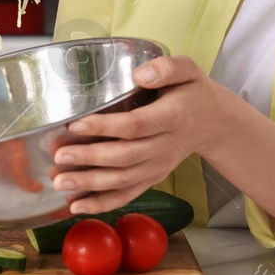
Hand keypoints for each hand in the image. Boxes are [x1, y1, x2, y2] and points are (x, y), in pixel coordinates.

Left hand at [50, 54, 233, 215]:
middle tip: (60, 156)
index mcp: (172, 118)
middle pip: (125, 157)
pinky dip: (102, 204)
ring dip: (90, 184)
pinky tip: (77, 206)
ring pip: (122, 181)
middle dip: (89, 159)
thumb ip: (166, 68)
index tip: (76, 125)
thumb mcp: (189, 70)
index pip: (135, 125)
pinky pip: (127, 195)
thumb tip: (140, 75)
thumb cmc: (194, 92)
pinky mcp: (153, 178)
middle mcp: (165, 147)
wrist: (214, 123)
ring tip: (60, 182)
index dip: (105, 127)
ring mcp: (158, 166)